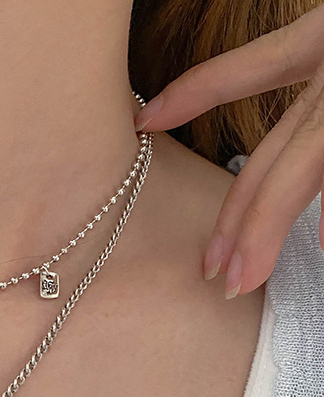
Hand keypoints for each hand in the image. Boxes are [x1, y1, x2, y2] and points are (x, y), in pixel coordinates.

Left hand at [133, 4, 323, 298]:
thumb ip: (293, 65)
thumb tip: (268, 140)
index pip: (246, 71)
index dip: (191, 94)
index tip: (144, 120)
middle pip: (273, 149)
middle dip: (237, 215)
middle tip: (211, 274)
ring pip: (303, 163)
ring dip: (267, 224)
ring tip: (239, 279)